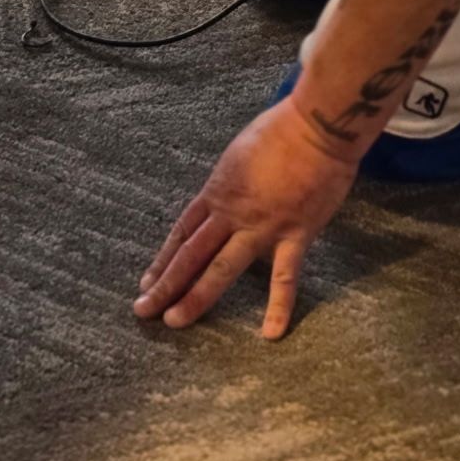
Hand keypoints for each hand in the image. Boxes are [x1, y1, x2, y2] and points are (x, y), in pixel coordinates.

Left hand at [133, 96, 357, 339]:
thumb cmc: (280, 130)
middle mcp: (232, 213)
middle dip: (165, 283)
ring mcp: (262, 227)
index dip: (163, 259)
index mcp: (218, 191)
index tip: (147, 281)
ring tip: (174, 321)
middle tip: (143, 310)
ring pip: (221, 269)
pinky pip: (284, 277)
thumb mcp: (239, 154)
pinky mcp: (295, 235)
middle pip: (191, 254)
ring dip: (196, 296)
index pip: (183, 232)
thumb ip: (229, 184)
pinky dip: (278, 307)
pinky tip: (270, 334)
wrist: (316, 126)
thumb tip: (221, 202)